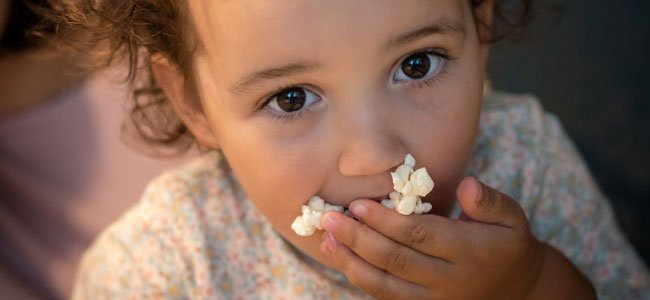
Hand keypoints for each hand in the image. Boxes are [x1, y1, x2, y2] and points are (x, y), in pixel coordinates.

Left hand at [320, 177, 544, 298]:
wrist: (518, 291)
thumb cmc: (508, 245)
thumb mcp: (513, 218)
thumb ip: (490, 202)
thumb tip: (467, 185)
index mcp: (469, 251)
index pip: (421, 236)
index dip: (387, 221)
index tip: (360, 204)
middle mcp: (448, 279)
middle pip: (396, 260)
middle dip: (359, 239)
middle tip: (330, 218)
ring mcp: (433, 298)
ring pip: (386, 284)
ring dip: (352, 261)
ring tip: (327, 239)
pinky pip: (387, 296)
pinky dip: (361, 278)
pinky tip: (342, 258)